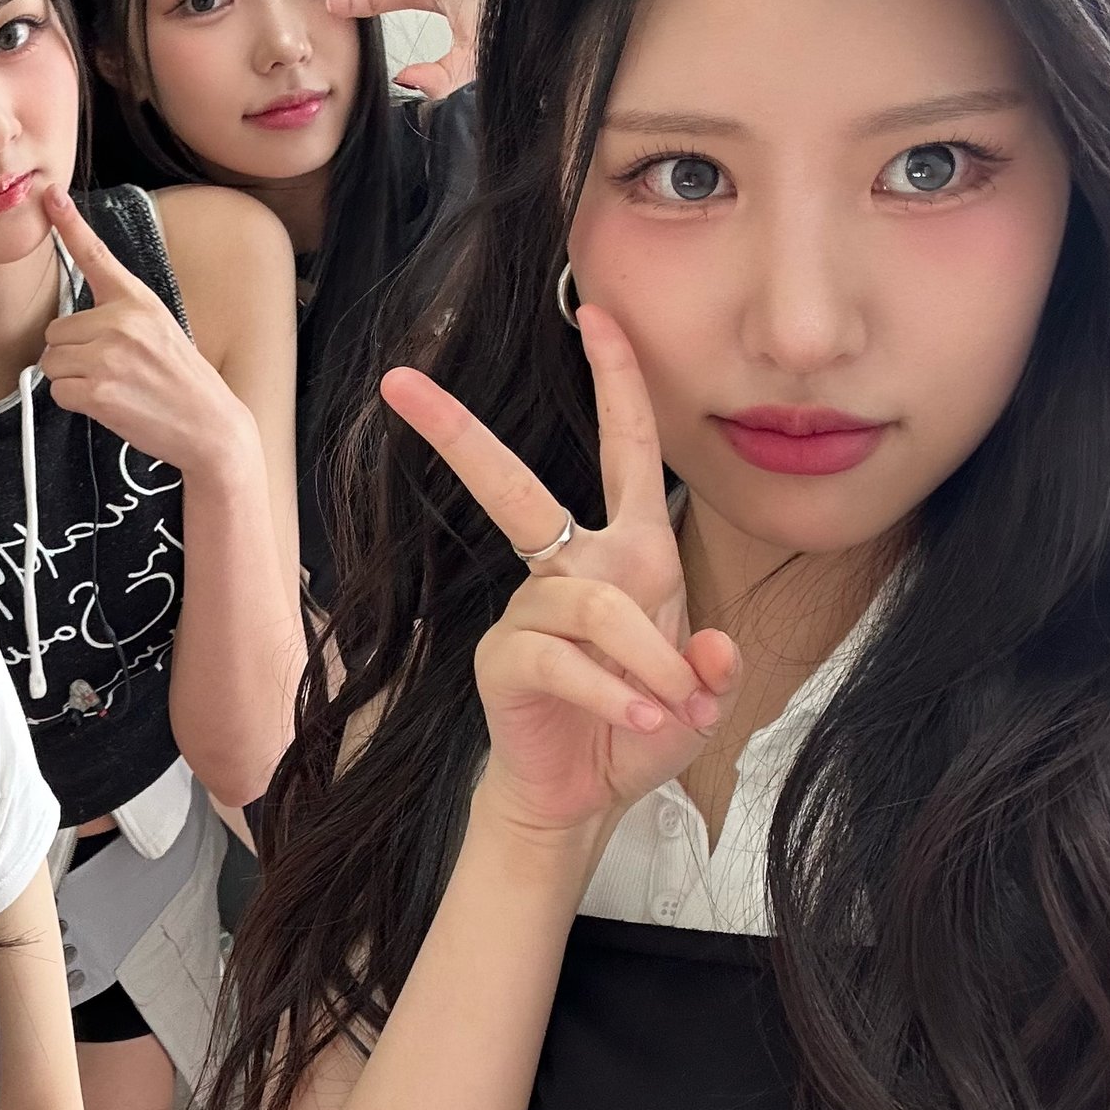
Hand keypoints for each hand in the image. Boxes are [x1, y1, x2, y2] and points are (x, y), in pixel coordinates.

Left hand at [38, 186, 252, 477]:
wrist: (210, 426)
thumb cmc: (183, 382)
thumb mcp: (159, 329)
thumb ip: (119, 316)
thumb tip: (73, 328)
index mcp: (137, 300)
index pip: (96, 255)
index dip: (68, 223)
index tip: (48, 195)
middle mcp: (120, 321)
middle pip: (56, 331)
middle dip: (72, 354)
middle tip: (111, 370)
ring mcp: (108, 356)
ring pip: (51, 362)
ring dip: (71, 380)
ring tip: (112, 387)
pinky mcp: (98, 389)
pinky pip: (59, 392)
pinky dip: (76, 403)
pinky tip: (109, 405)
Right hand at [380, 304, 737, 839]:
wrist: (584, 797)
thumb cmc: (636, 729)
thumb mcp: (699, 696)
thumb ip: (711, 667)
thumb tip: (706, 650)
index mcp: (629, 554)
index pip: (627, 450)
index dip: (616, 380)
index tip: (594, 312)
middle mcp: (572, 569)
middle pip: (514, 489)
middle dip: (458, 435)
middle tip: (398, 383)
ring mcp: (530, 612)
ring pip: (595, 605)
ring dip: (645, 660)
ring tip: (669, 707)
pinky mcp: (505, 659)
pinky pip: (564, 659)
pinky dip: (612, 691)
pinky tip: (638, 719)